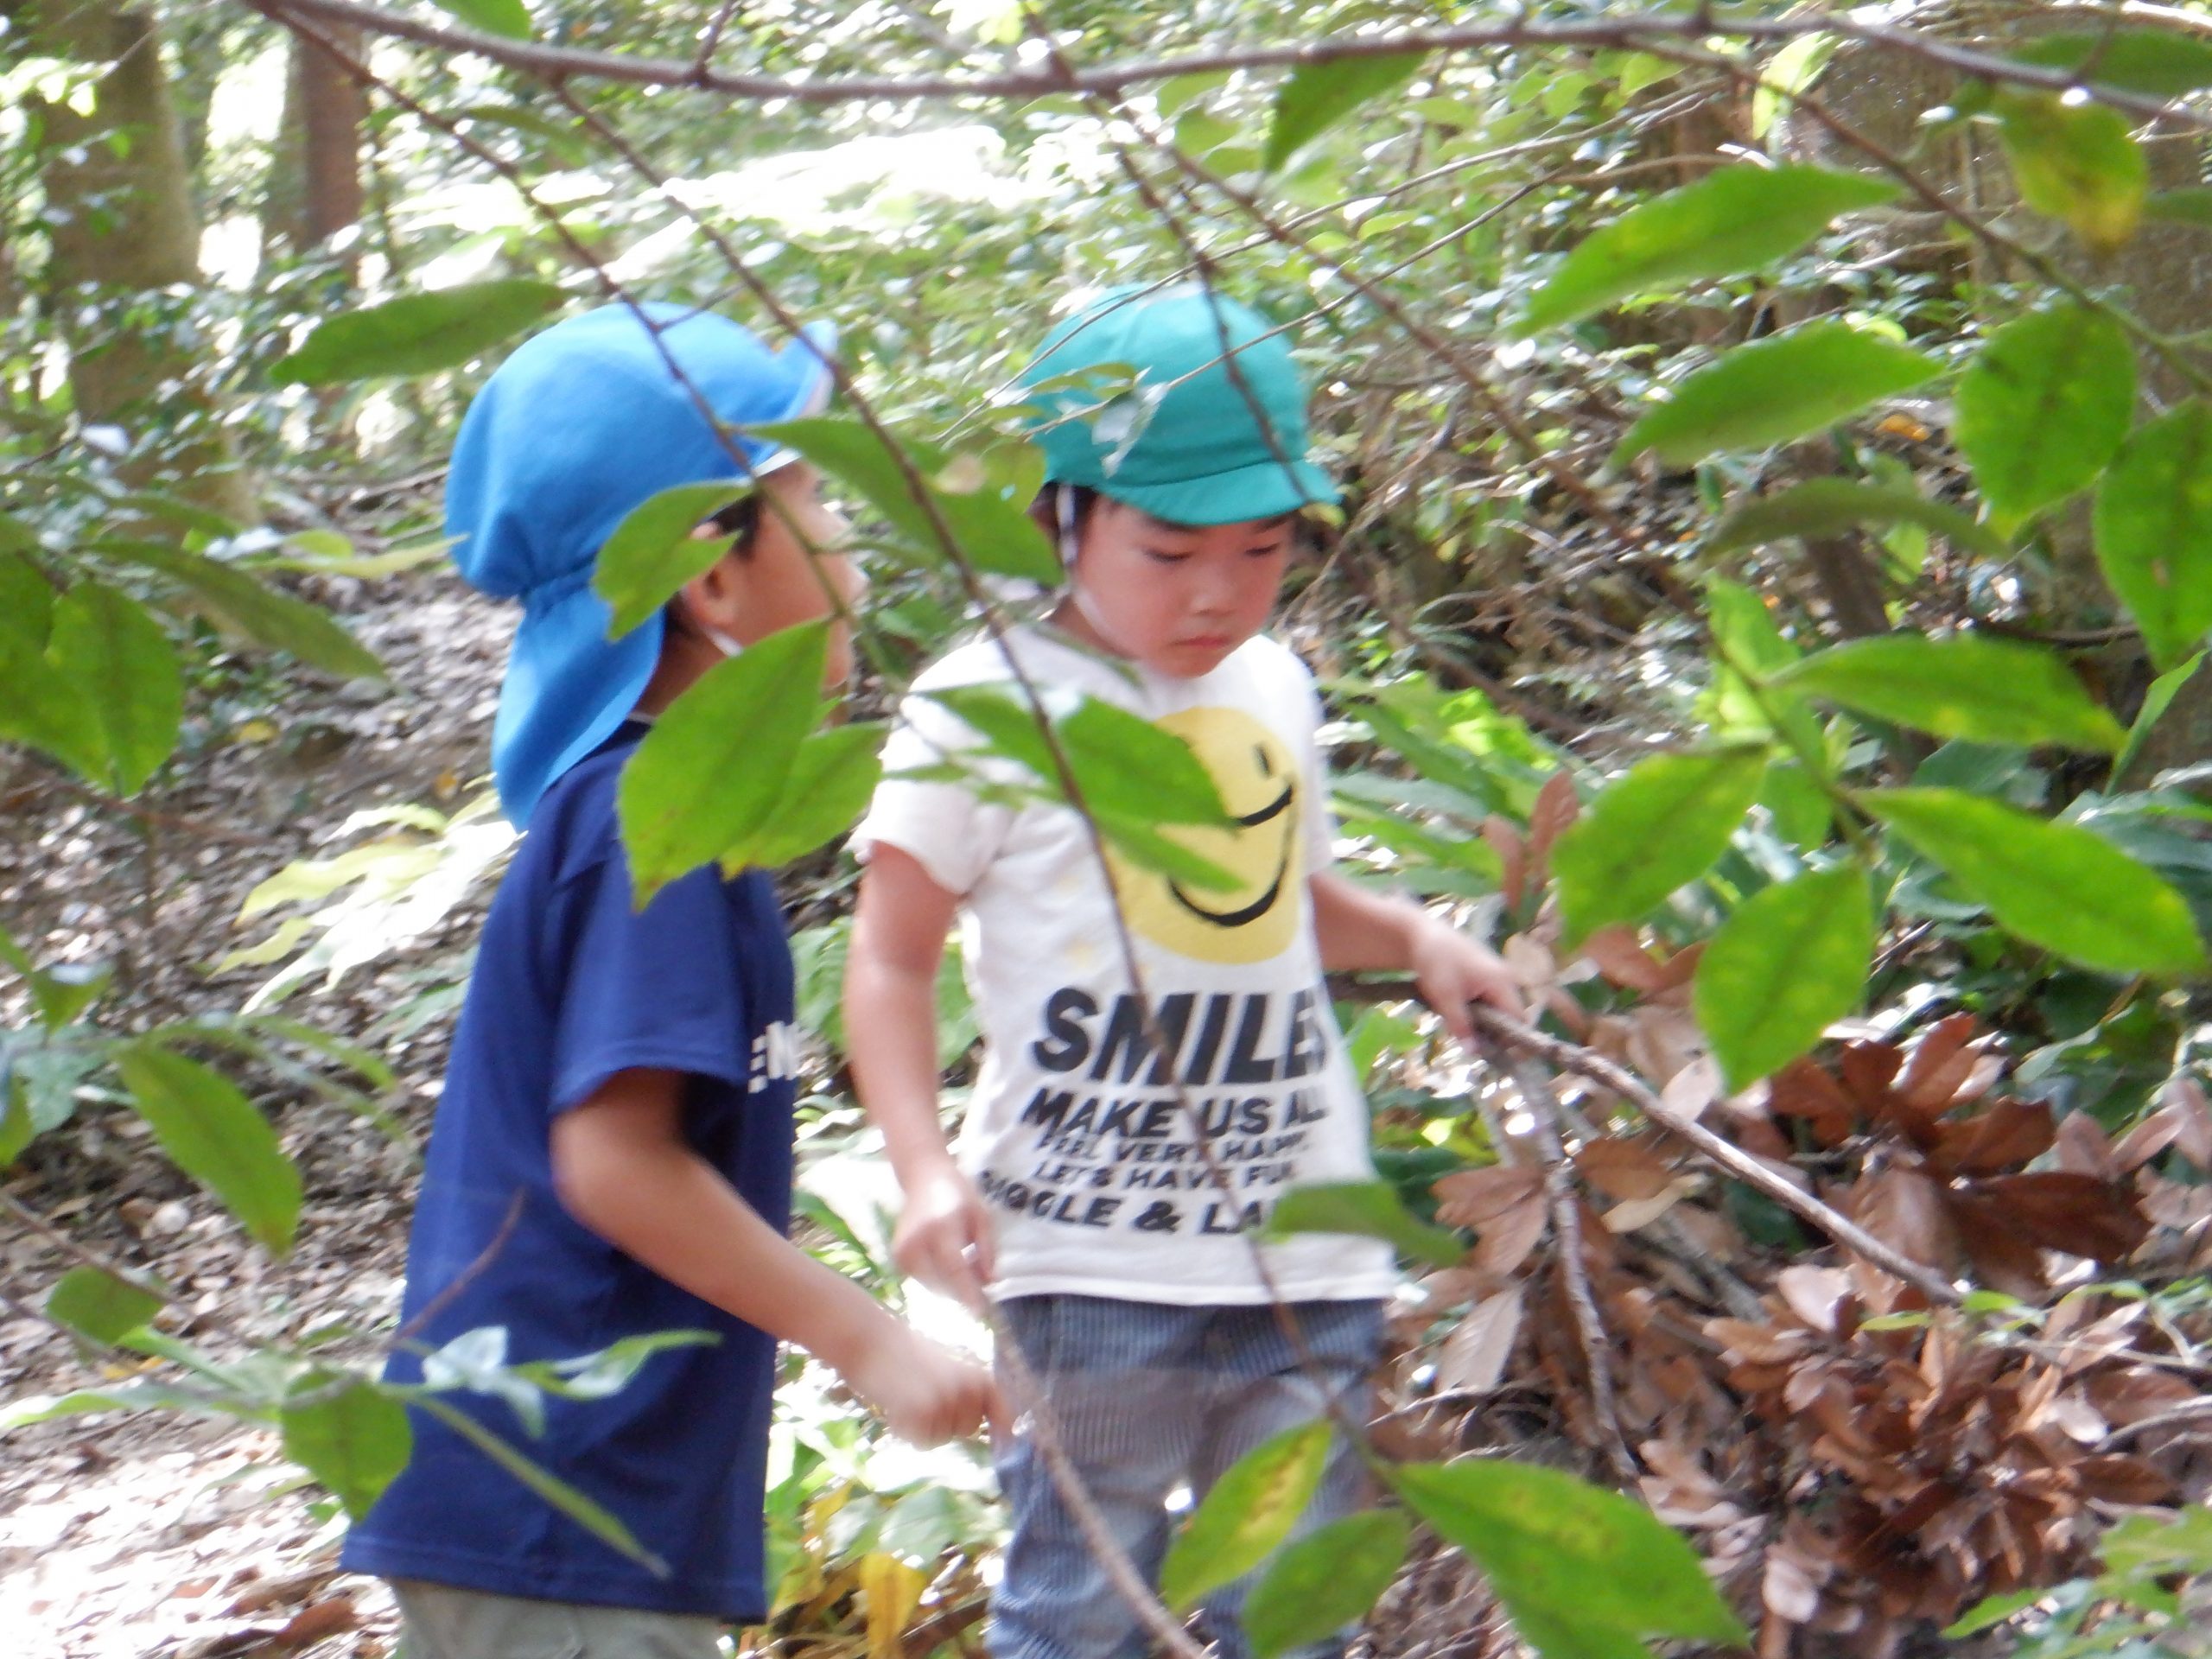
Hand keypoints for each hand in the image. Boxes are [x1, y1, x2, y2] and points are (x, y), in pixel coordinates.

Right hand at [841, 1325, 1003, 1446]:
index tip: (1008, 1450)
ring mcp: (947, 1400)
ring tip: (907, 1397)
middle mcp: (969, 1388)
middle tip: (923, 1396)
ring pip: (941, 1438)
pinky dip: (907, 1431)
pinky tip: (896, 1407)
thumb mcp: (948, 1367)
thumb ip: (968, 1393)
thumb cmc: (907, 1353)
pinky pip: (921, 1441)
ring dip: (924, 1427)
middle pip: (967, 1430)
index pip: (1004, 1411)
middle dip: (946, 1422)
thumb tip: (986, 1427)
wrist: (872, 1340)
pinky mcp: (924, 1412)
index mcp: (979, 1374)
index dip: (1008, 1433)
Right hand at [891, 1164, 994, 1309]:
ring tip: (965, 1266)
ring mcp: (903, 1251)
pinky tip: (947, 1262)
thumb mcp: (982, 1216)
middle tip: (981, 1284)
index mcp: (941, 1228)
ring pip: (932, 1286)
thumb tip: (989, 1282)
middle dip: (963, 1291)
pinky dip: (938, 1280)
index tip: (982, 1312)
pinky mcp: (897, 1257)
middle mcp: (917, 1242)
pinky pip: (922, 1280)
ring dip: (951, 1287)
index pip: (955, 1269)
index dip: (969, 1293)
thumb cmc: (958, 1195)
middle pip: (942, 1284)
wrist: (924, 1178)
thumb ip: (987, 1250)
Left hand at [1408, 915, 1524, 1043]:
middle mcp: (1505, 978)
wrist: (1420, 935)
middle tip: (1472, 1044)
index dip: (1510, 1039)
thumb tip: (1474, 1053)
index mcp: (1502, 981)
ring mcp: (1496, 975)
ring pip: (1498, 1009)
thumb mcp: (1445, 997)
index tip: (1493, 1055)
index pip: (1519, 1018)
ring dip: (1483, 1023)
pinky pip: (1489, 1000)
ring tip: (1462, 1029)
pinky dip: (1477, 1011)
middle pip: (1510, 1015)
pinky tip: (1458, 1014)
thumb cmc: (1434, 962)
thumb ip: (1461, 1025)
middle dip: (1494, 1033)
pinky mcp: (1485, 976)